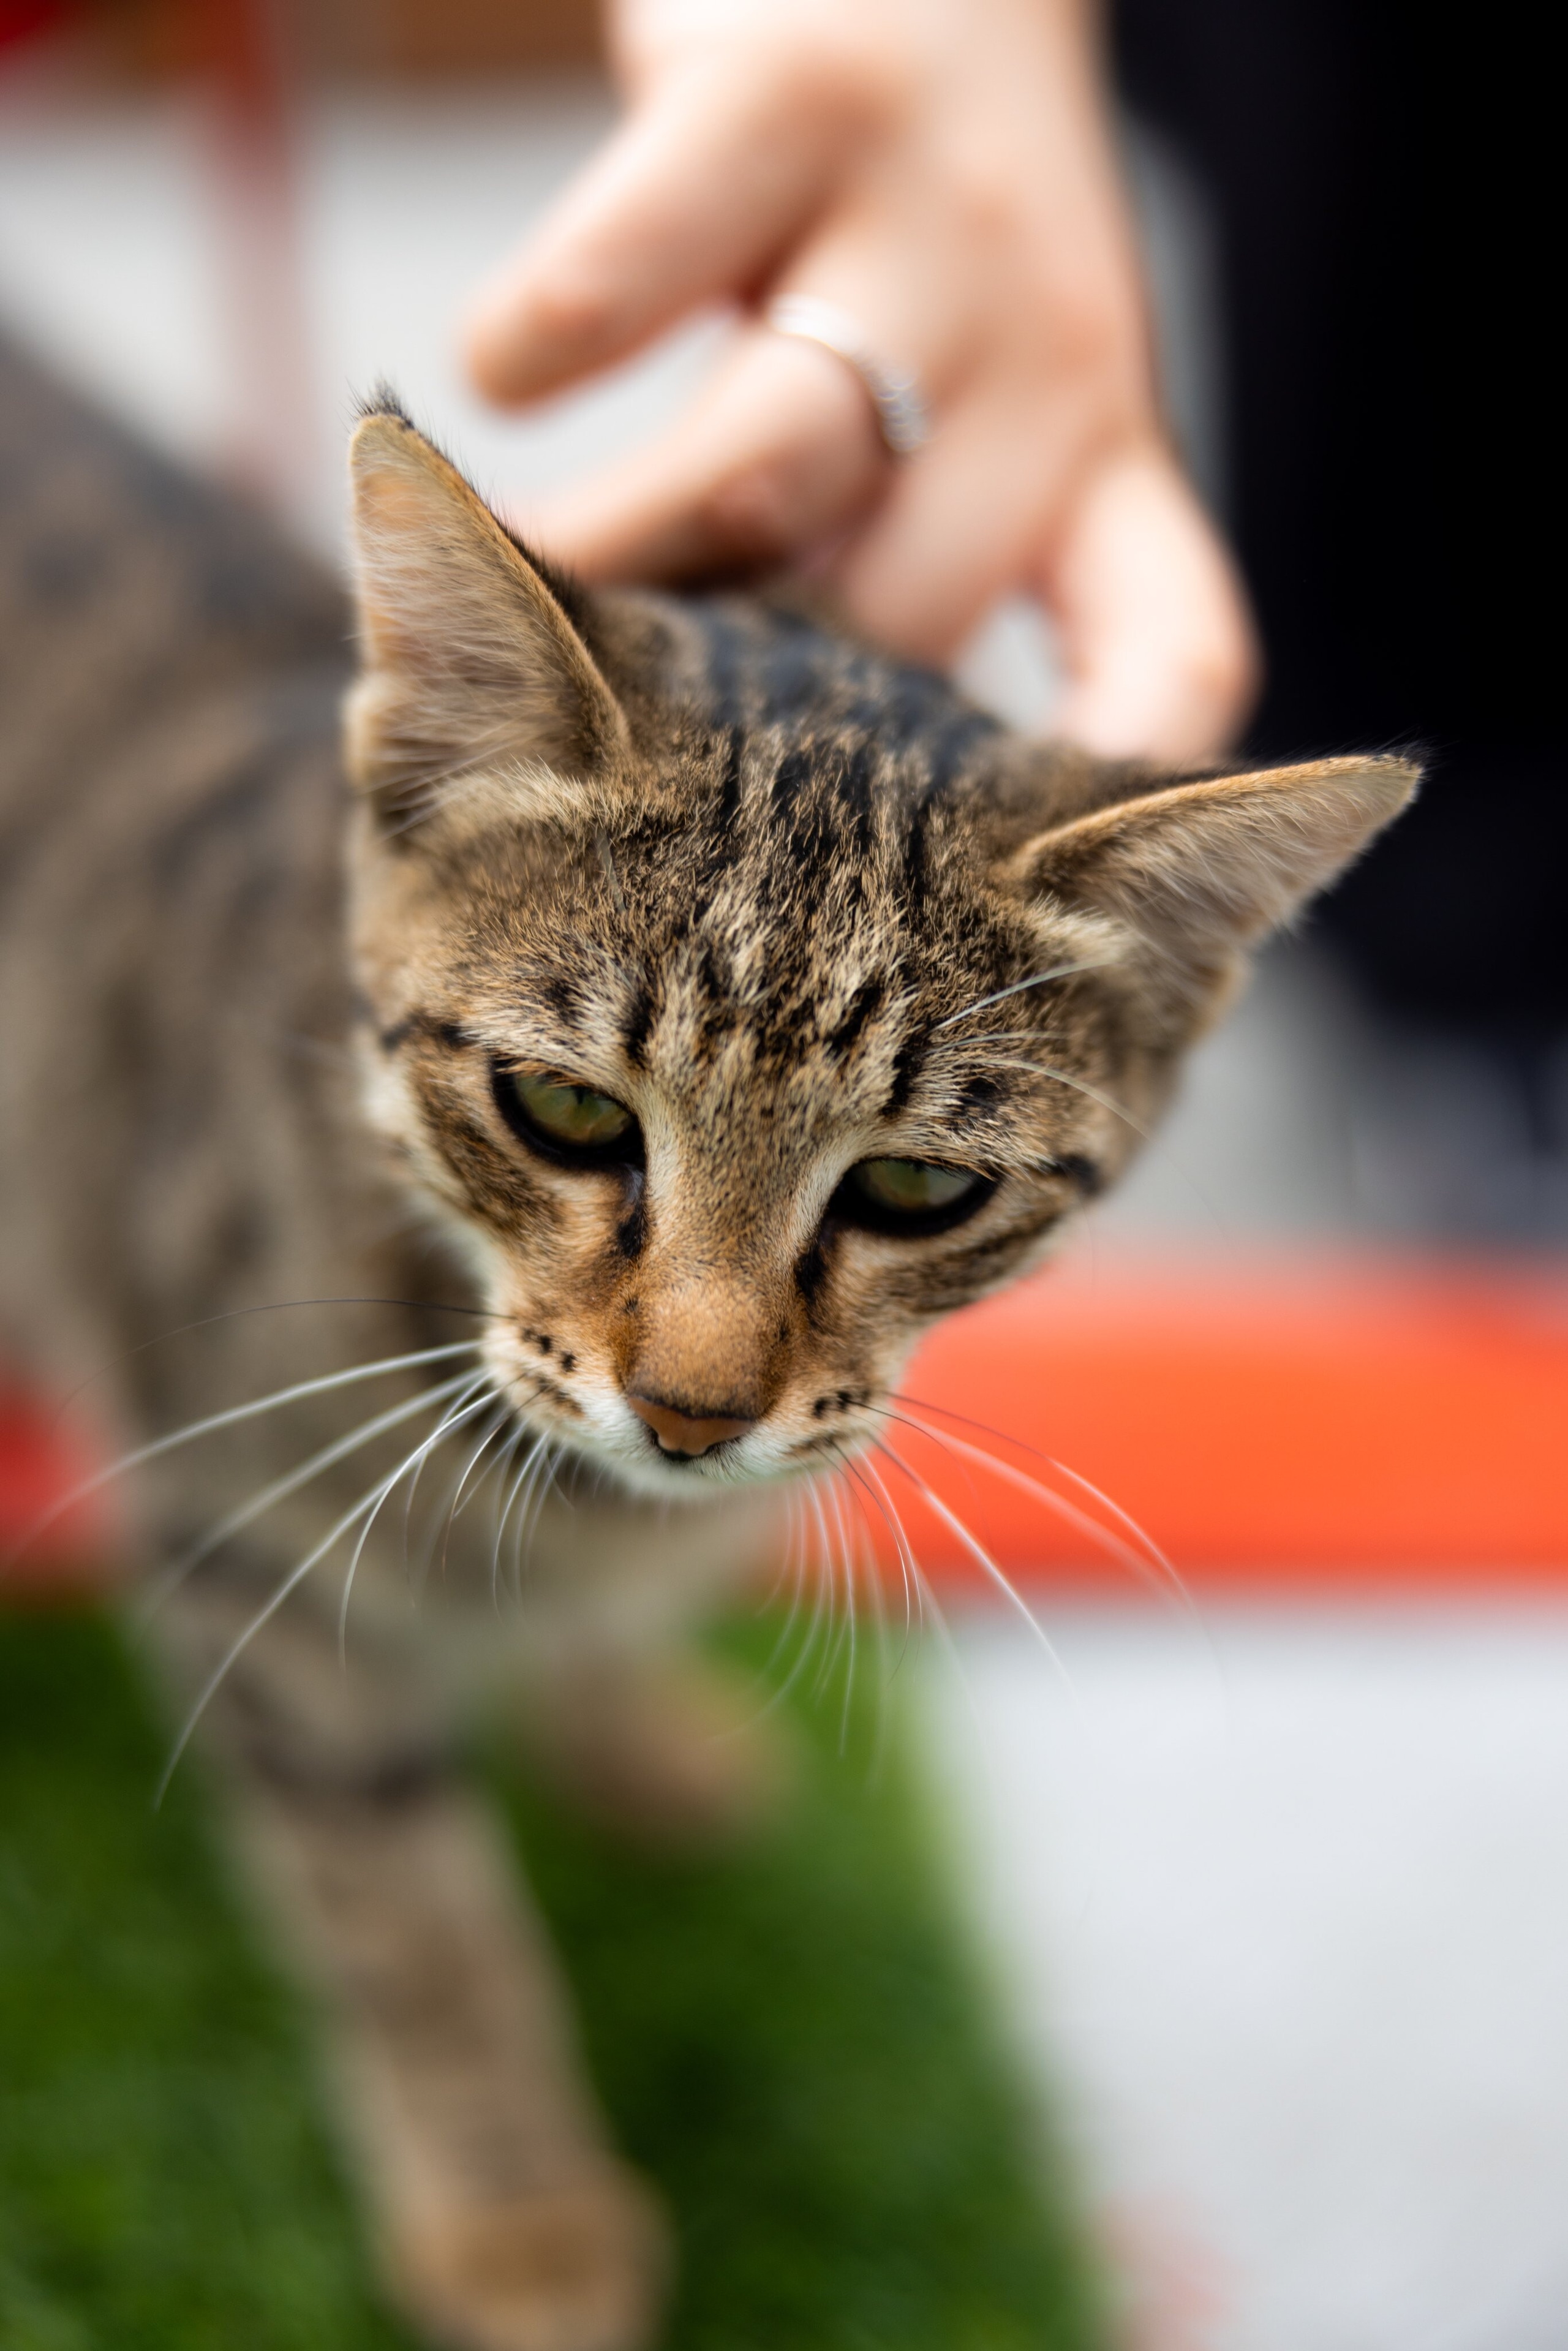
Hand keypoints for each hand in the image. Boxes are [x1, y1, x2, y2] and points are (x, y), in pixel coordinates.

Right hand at [464, 0, 1256, 764]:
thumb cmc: (906, 236)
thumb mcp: (978, 421)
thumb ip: (918, 589)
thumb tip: (789, 802)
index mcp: (1099, 460)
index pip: (1171, 664)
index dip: (1113, 803)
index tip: (999, 924)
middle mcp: (1043, 357)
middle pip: (901, 618)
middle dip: (744, 728)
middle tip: (607, 774)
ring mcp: (921, 223)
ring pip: (761, 467)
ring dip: (611, 562)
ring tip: (516, 598)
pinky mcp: (786, 89)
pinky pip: (625, 276)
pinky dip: (533, 351)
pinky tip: (497, 390)